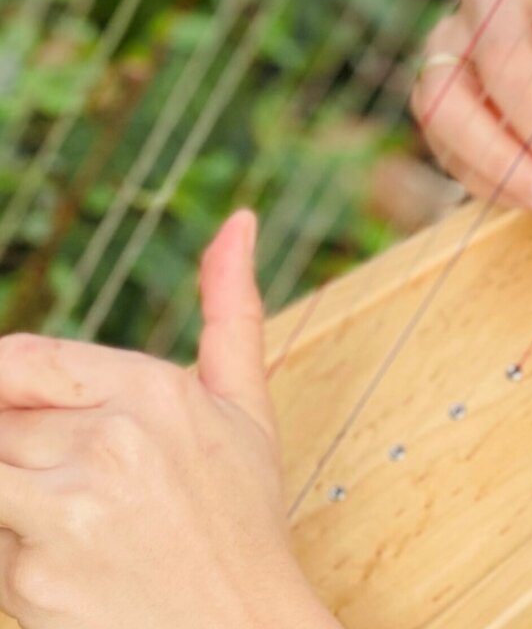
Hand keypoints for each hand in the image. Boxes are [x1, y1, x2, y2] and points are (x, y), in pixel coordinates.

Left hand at [0, 210, 336, 628]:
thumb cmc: (239, 523)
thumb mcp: (245, 410)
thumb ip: (232, 310)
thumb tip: (240, 220)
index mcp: (155, 389)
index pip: (20, 359)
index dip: (7, 388)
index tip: (29, 426)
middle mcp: (110, 438)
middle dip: (20, 459)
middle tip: (73, 489)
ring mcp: (68, 506)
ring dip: (15, 504)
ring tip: (76, 526)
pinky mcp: (30, 573)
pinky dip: (10, 561)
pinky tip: (66, 574)